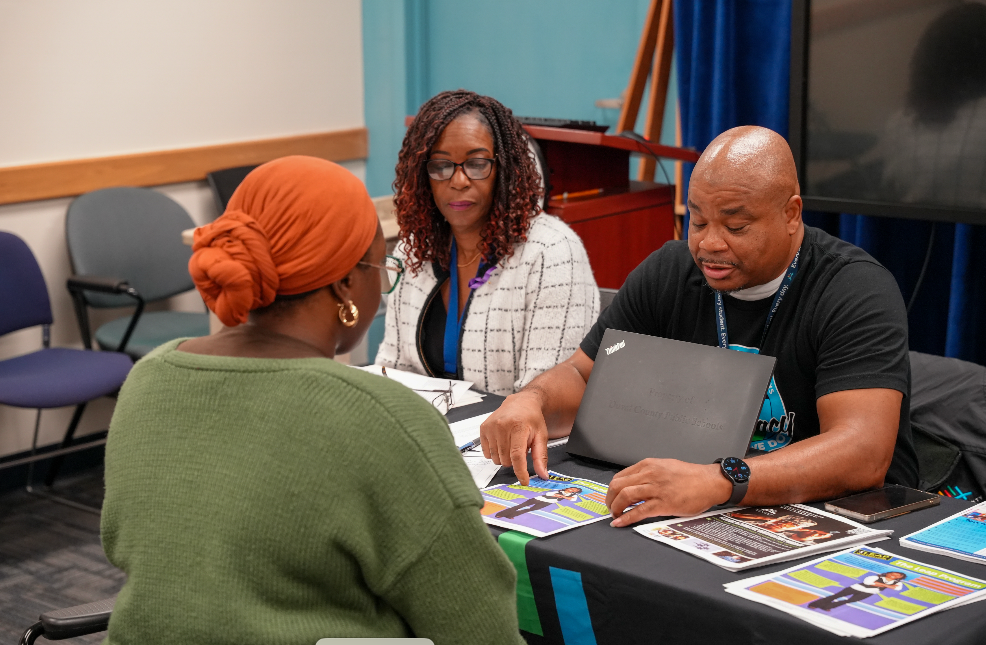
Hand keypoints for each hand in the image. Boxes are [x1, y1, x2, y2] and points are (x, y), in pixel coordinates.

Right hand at [480, 391, 548, 484]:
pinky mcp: (483, 429)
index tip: (524, 481)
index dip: (520, 471)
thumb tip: (542, 474)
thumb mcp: (541, 436)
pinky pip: (487, 453)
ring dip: (505, 457)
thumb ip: (541, 457)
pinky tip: (502, 443)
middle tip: (520, 449)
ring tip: (511, 444)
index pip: (517, 455)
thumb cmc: (531, 418)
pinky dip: (495, 453)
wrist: (521, 403)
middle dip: (515, 461)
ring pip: (496, 458)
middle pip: (506, 459)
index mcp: (518, 426)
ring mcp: (491, 427)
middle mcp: (502, 425)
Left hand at [605, 459, 731, 526]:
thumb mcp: (665, 467)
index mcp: (648, 465)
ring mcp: (656, 489)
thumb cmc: (691, 476)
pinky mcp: (663, 503)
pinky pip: (639, 511)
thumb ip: (649, 473)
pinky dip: (626, 518)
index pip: (620, 476)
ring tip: (615, 515)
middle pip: (618, 485)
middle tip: (610, 508)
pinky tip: (620, 522)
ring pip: (625, 496)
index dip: (612, 489)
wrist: (710, 482)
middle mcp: (649, 474)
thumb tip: (635, 484)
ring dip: (615, 508)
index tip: (611, 497)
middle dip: (609, 499)